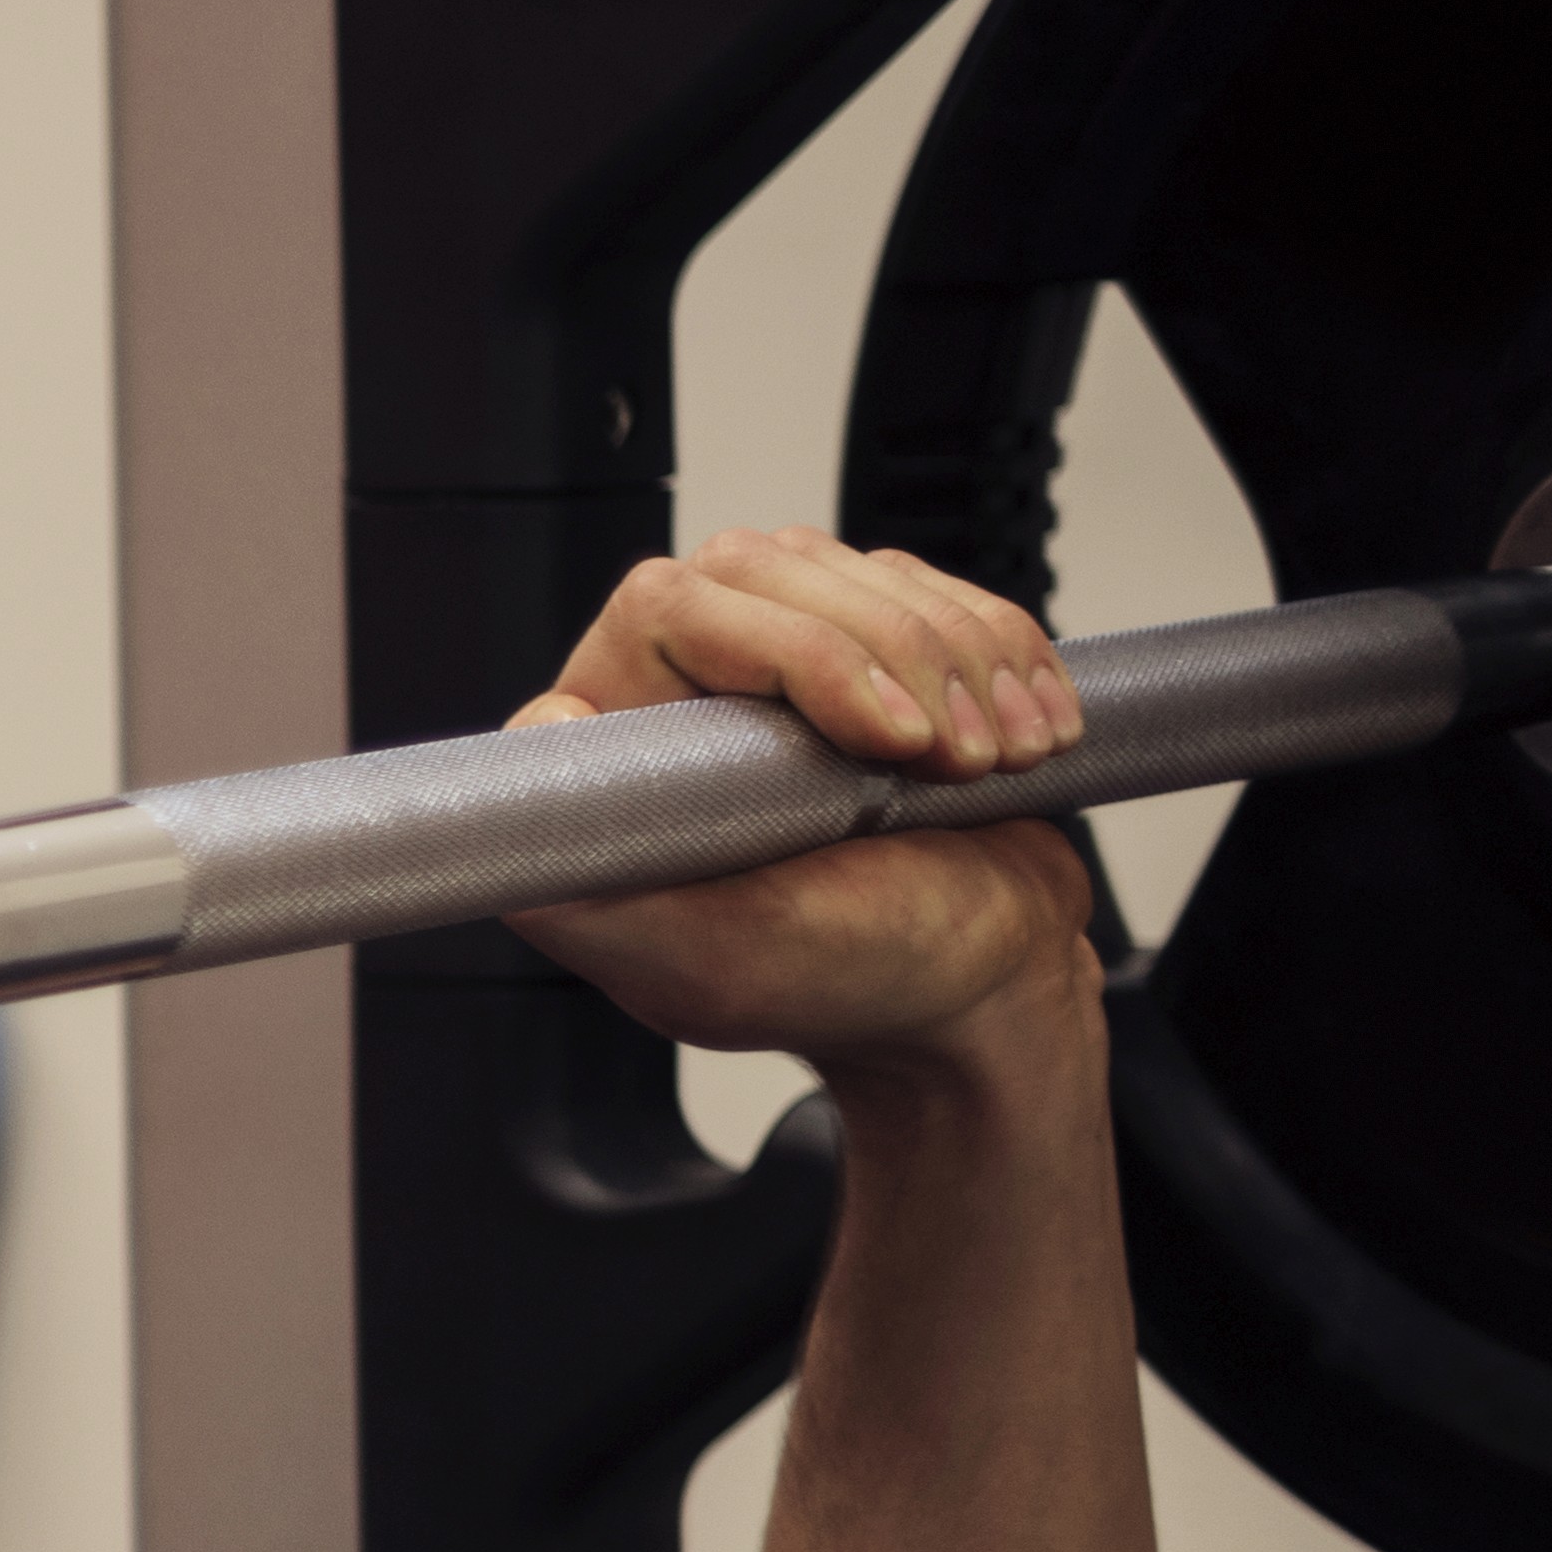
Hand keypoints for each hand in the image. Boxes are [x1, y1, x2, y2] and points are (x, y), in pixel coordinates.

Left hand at [509, 532, 1100, 1076]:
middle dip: (897, 656)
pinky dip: (1004, 653)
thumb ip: (598, 887)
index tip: (882, 746)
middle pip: (771, 569)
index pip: (668, 611)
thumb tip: (524, 768)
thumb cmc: (851, 982)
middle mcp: (679, 700)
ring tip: (992, 764)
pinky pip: (933, 589)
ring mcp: (777, 662)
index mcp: (613, 766)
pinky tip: (1028, 735)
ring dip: (961, 662)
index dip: (794, 655)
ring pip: (859, 573)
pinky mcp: (869, 649)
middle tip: (956, 763)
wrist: (981, 982)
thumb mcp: (710, 961)